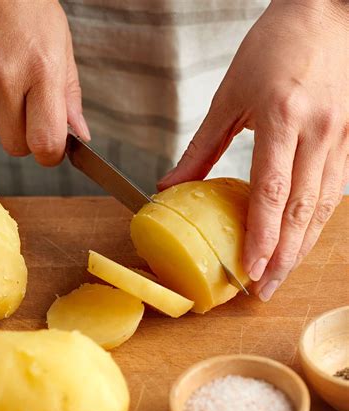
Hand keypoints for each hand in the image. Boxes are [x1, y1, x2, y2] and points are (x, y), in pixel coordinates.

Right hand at [0, 0, 89, 165]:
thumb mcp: (60, 45)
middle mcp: (5, 75)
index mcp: (42, 70)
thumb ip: (69, 96)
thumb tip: (80, 136)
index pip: (45, 143)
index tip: (49, 148)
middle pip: (14, 146)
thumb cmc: (25, 4)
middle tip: (25, 108)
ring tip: (0, 77)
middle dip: (23, 136)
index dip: (49, 154)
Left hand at [158, 0, 347, 300]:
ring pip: (323, 206)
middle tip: (265, 289)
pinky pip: (336, 190)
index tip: (250, 269)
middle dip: (284, 256)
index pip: (271, 192)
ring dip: (303, 246)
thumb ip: (201, 147)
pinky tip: (302, 240)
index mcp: (281, 118)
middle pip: (302, 209)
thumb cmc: (275, 46)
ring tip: (281, 274)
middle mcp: (319, 132)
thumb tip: (172, 187)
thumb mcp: (229, 95)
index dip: (261, 236)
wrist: (328, 11)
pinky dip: (317, 220)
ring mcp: (343, 135)